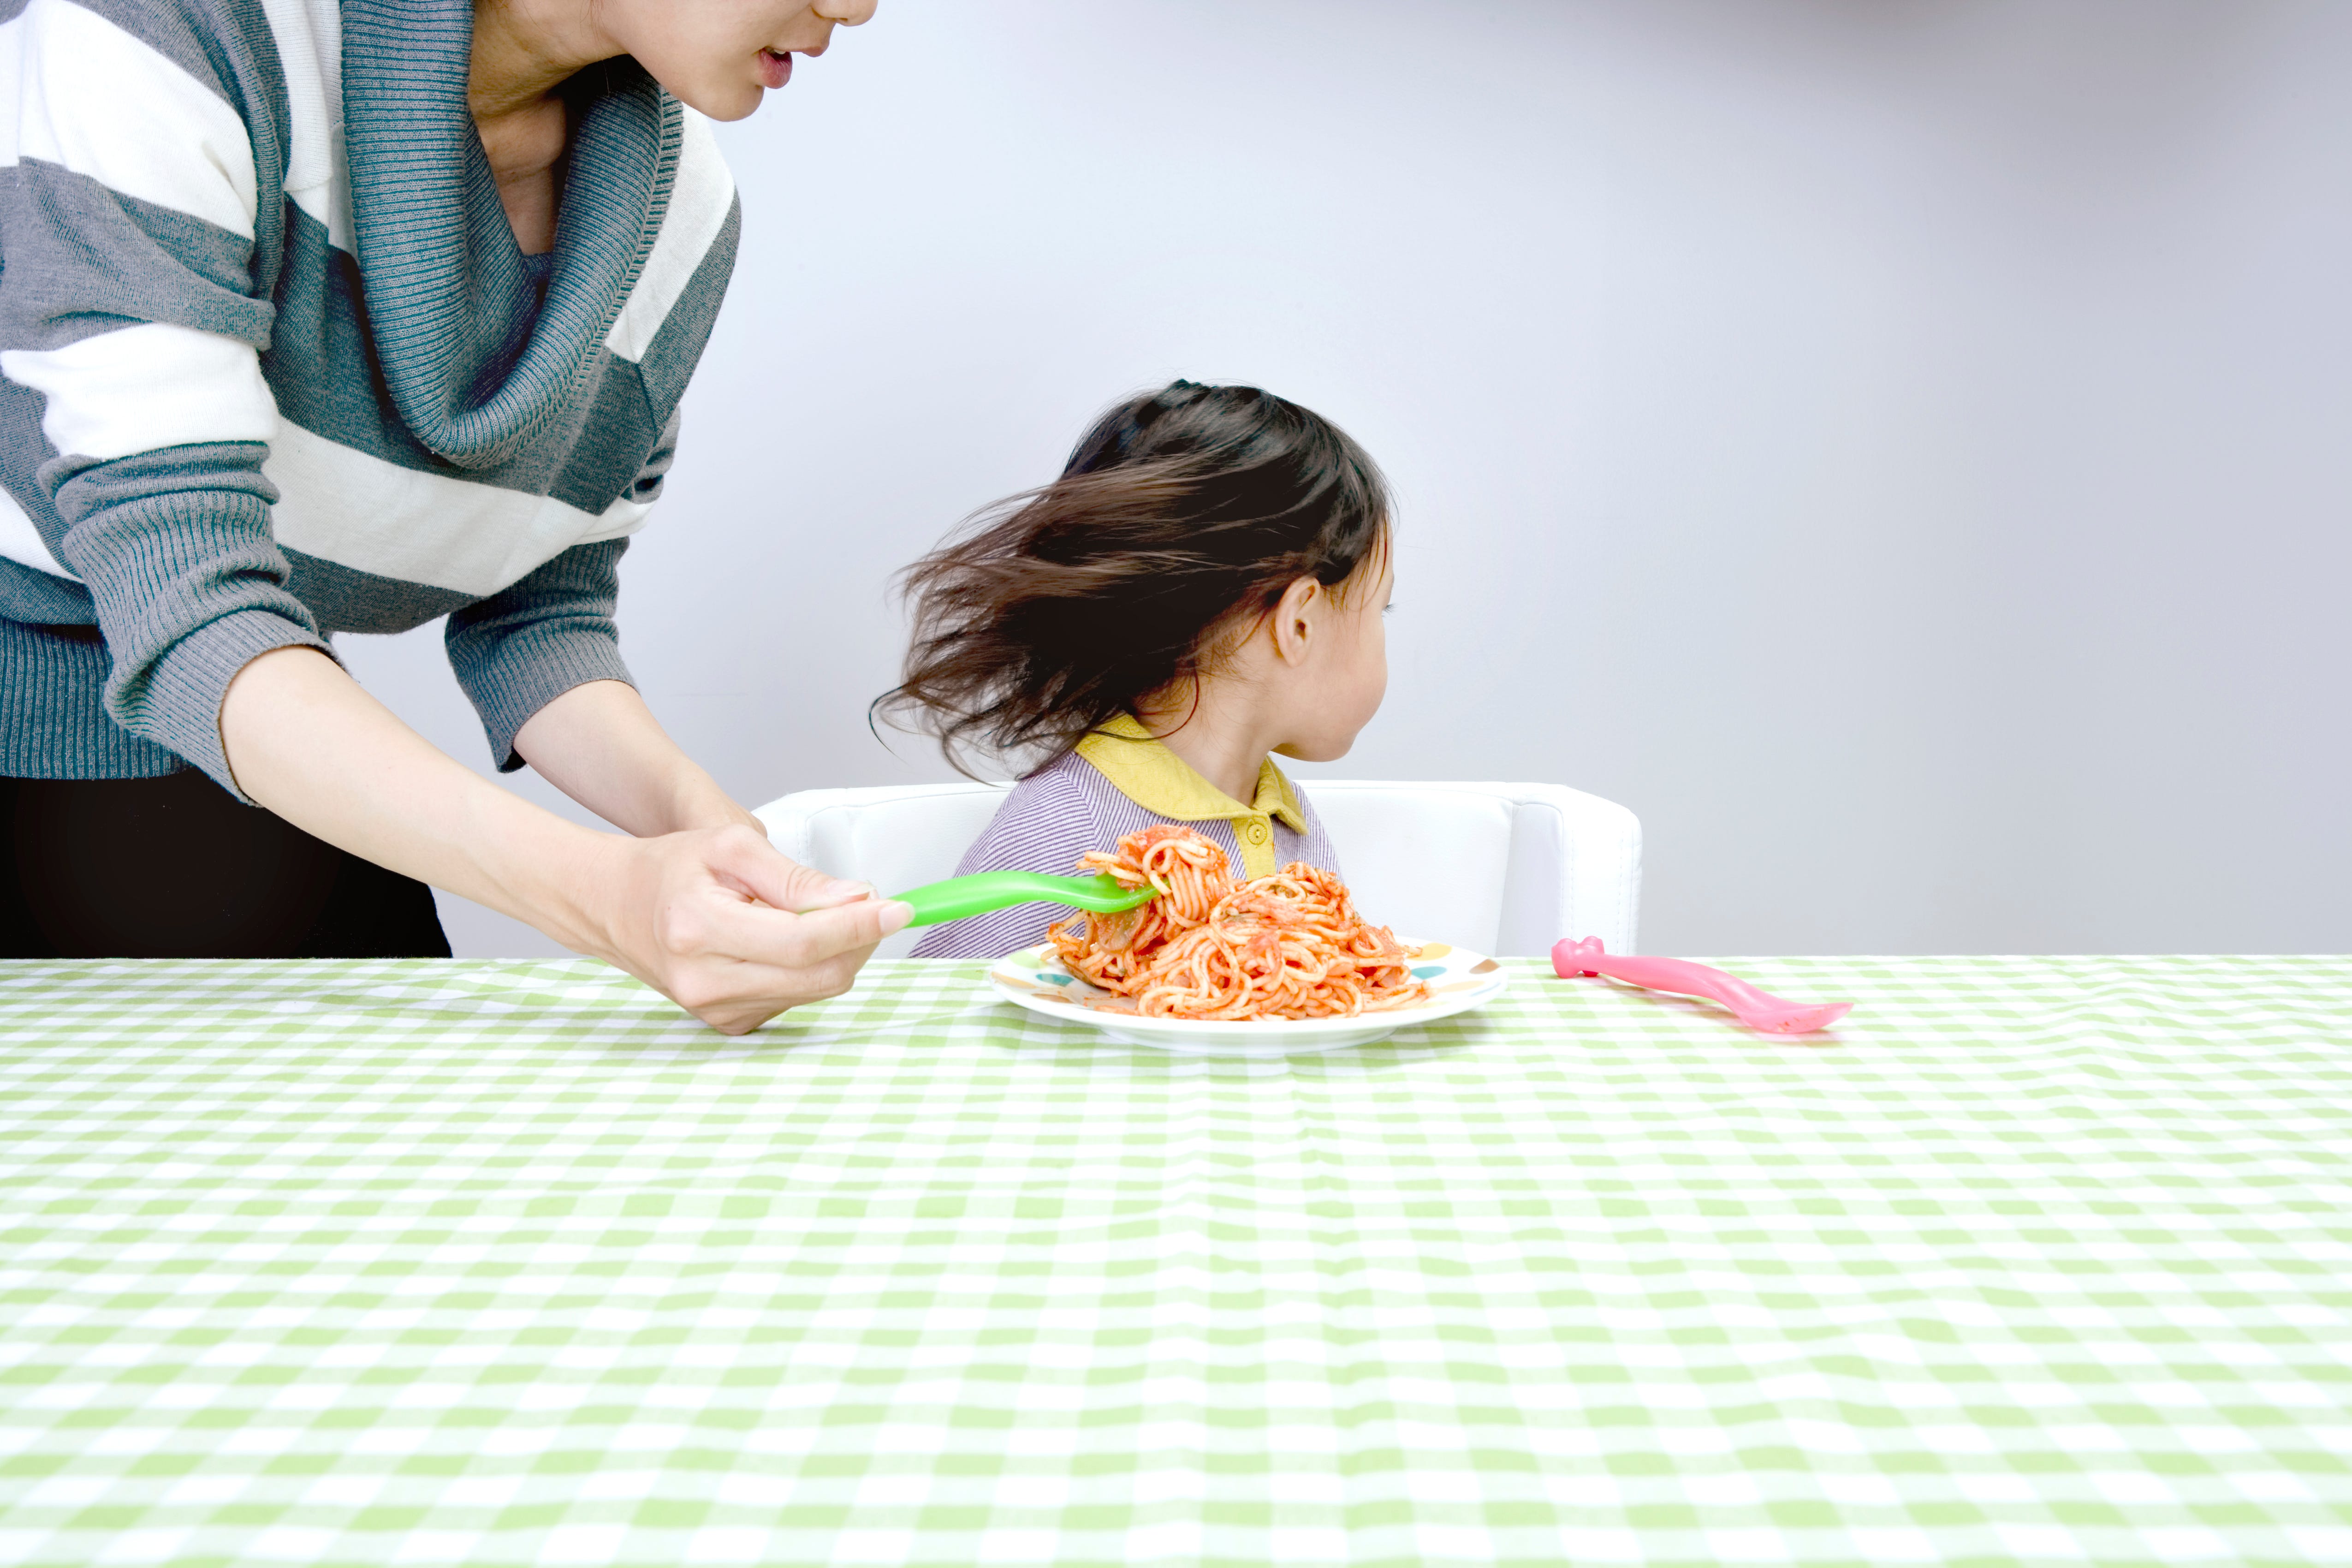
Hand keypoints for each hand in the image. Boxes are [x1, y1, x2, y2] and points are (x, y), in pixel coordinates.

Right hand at [581, 824, 912, 1033]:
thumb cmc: (669, 869)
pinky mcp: (727, 1024)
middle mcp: (705, 982)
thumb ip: (797, 878)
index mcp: (699, 930)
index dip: (860, 926)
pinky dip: (806, 970)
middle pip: (818, 976)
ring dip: (834, 953)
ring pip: (814, 990)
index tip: (900, 908)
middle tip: (870, 904)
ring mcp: (714, 1011)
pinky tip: (781, 942)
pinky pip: (794, 999)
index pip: (803, 941)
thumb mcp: (732, 847)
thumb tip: (858, 900)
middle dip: (859, 940)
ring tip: (806, 915)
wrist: (614, 906)